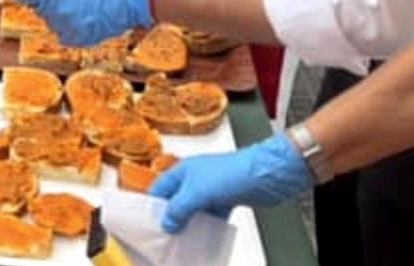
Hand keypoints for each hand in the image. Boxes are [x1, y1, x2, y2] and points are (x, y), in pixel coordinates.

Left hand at [11, 0, 150, 45]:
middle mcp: (55, 13)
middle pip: (38, 8)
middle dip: (47, 0)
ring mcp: (66, 28)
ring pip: (51, 22)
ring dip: (59, 14)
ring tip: (81, 2)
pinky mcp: (78, 40)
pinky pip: (64, 34)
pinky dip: (70, 27)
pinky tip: (84, 16)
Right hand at [150, 133, 312, 232]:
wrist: (265, 174)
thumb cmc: (232, 173)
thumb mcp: (197, 192)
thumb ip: (178, 209)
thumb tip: (168, 223)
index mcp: (183, 171)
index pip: (160, 188)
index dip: (153, 205)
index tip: (148, 224)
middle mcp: (195, 178)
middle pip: (177, 201)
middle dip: (172, 219)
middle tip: (167, 237)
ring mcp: (211, 189)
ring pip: (195, 211)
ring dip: (190, 225)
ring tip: (185, 242)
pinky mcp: (226, 199)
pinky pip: (212, 217)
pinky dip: (208, 227)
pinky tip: (206, 239)